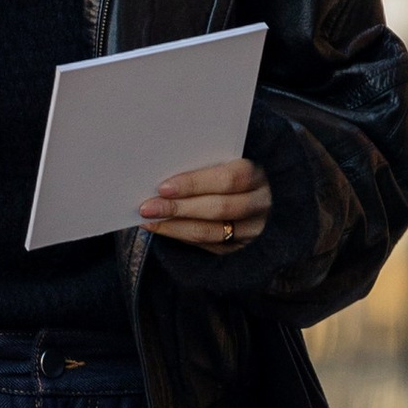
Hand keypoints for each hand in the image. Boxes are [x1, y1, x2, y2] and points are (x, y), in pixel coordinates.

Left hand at [141, 156, 271, 251]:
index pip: (227, 179)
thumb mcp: (226, 160)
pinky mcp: (241, 247)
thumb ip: (205, 164)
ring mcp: (253, 229)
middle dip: (178, 209)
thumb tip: (163, 171)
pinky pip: (208, 245)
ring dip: (175, 226)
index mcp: (258, 175)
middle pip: (218, 208)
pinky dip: (182, 236)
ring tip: (148, 220)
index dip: (194, 184)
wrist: (256, 194)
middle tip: (147, 207)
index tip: (163, 187)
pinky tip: (163, 228)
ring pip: (211, 232)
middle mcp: (261, 204)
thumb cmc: (231, 170)